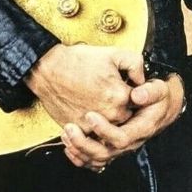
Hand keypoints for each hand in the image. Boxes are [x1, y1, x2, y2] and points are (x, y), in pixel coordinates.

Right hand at [24, 43, 143, 131]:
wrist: (48, 69)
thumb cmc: (78, 61)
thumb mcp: (113, 54)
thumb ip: (136, 64)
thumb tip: (142, 80)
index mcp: (121, 96)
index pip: (140, 102)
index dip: (136, 94)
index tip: (129, 89)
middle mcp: (110, 114)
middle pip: (127, 118)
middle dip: (123, 108)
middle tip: (113, 97)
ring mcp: (94, 124)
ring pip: (110, 128)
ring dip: (109, 121)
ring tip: (101, 105)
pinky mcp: (79, 130)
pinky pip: (93, 137)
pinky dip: (93, 130)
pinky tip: (90, 115)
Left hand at [61, 74, 184, 170]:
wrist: (161, 106)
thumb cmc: (158, 97)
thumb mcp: (160, 90)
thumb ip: (150, 92)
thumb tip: (136, 95)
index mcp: (141, 130)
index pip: (121, 138)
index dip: (104, 130)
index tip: (90, 115)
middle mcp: (130, 143)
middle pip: (105, 153)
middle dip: (84, 143)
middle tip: (70, 128)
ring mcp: (120, 148)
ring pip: (97, 159)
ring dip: (79, 150)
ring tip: (66, 134)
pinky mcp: (111, 147)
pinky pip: (94, 160)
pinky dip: (79, 156)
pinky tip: (68, 145)